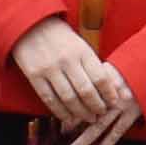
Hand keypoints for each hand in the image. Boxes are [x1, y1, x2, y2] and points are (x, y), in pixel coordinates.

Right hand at [14, 20, 139, 144]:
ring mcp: (49, 69)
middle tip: (101, 115)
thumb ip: (93, 65)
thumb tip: (111, 87)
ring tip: (88, 119)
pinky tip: (68, 118)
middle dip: (96, 106)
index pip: (100, 77)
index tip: (114, 103)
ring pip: (68, 98)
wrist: (31, 25)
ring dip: (80, 112)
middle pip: (86, 91)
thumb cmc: (61, 37)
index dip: (109, 94)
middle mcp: (67, 61)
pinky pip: (49, 99)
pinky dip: (60, 111)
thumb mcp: (80, 45)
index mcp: (82, 51)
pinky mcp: (34, 76)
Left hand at [67, 74, 143, 144]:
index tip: (60, 117)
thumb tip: (74, 92)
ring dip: (86, 138)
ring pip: (101, 124)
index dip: (70, 107)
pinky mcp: (133, 113)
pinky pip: (119, 130)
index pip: (82, 95)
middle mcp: (111, 93)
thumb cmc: (130, 70)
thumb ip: (95, 77)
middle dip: (73, 125)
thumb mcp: (111, 67)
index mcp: (103, 80)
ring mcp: (122, 105)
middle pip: (87, 111)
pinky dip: (109, 141)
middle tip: (62, 135)